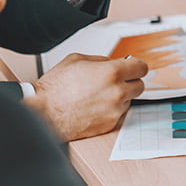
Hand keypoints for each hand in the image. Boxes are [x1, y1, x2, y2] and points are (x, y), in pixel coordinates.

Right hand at [26, 53, 149, 140]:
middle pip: (139, 85)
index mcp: (111, 73)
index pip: (142, 67)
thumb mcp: (78, 60)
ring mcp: (114, 111)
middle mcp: (117, 93)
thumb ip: (102, 60)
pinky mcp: (109, 125)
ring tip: (98, 94)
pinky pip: (118, 114)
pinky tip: (94, 106)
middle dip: (129, 81)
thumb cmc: (55, 88)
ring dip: (119, 97)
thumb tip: (114, 62)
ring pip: (128, 100)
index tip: (133, 67)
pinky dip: (110, 110)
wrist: (43, 112)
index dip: (136, 66)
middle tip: (115, 81)